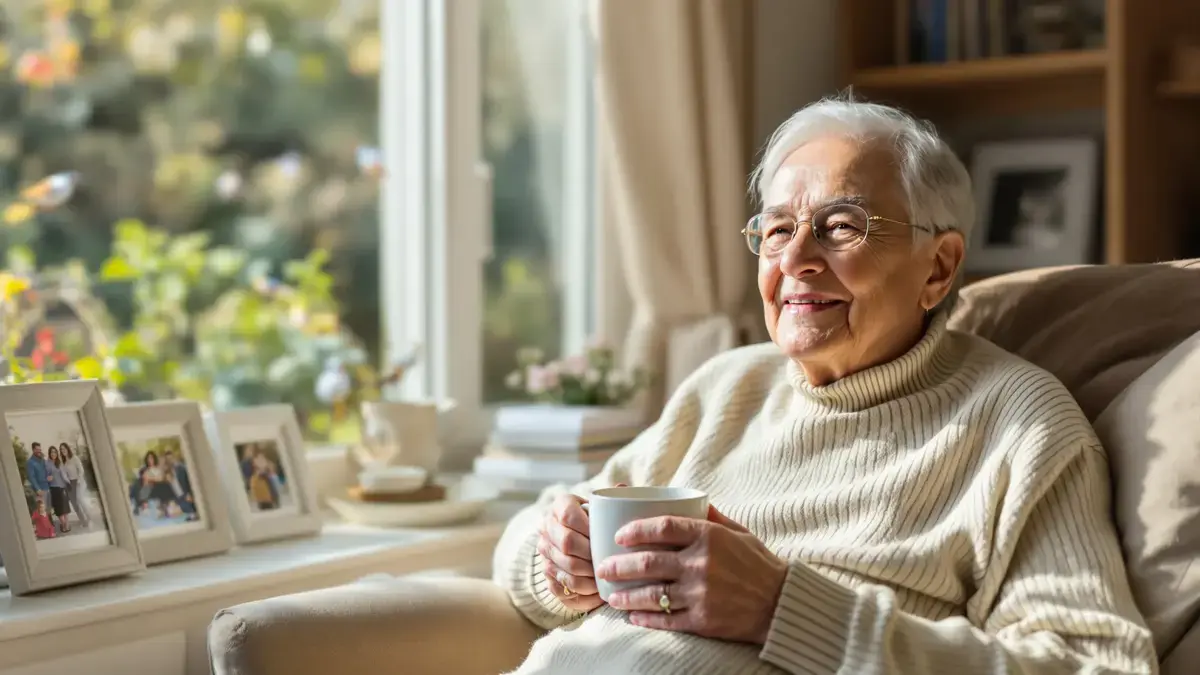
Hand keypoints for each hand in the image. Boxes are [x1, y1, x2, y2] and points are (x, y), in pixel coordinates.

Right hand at [537, 493, 603, 612]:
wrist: (581, 540)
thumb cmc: (600, 522)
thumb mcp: (606, 507)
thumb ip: (615, 499)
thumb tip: (622, 488)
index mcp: (560, 506)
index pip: (568, 516)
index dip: (588, 529)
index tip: (605, 537)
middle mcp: (547, 528)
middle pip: (566, 543)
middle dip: (590, 554)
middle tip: (610, 561)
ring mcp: (545, 553)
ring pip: (565, 567)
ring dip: (588, 575)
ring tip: (607, 578)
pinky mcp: (547, 576)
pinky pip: (562, 588)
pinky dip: (583, 592)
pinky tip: (599, 592)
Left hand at [596, 505, 787, 644]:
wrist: (780, 604)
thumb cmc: (759, 565)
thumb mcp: (739, 532)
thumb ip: (712, 517)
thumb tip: (690, 498)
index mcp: (709, 536)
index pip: (662, 527)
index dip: (635, 530)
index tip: (619, 536)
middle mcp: (701, 563)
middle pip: (648, 562)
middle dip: (619, 566)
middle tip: (603, 568)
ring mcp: (700, 594)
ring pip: (651, 594)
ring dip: (626, 596)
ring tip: (611, 596)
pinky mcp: (702, 621)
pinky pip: (666, 619)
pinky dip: (645, 619)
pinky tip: (633, 617)